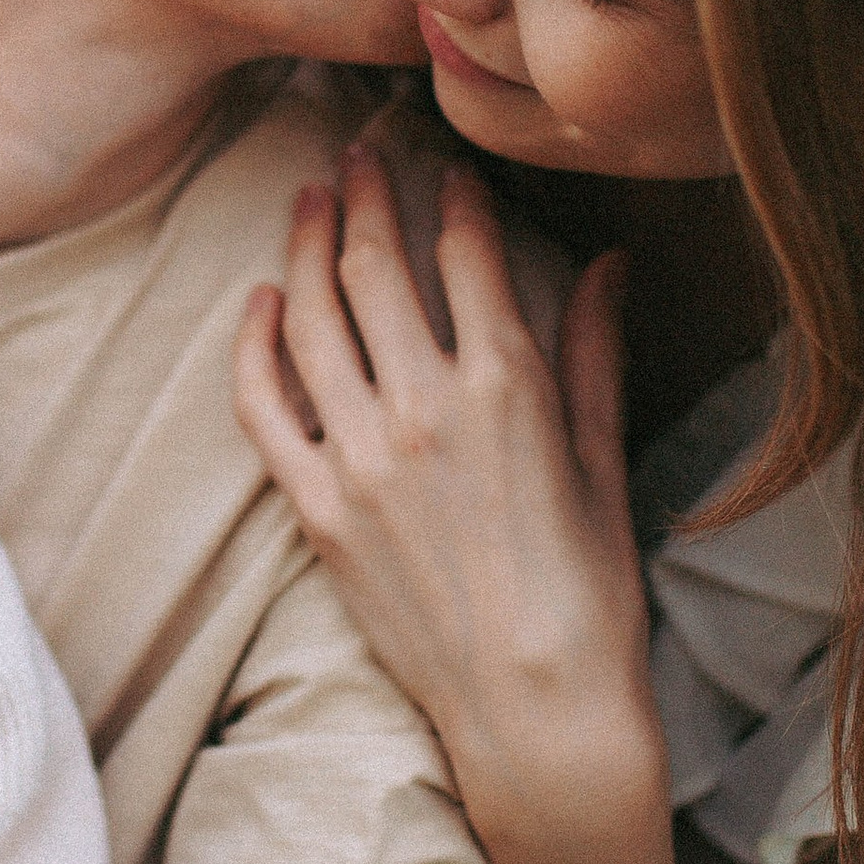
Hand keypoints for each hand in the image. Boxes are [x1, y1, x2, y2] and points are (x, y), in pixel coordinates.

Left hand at [234, 147, 689, 863]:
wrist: (535, 716)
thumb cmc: (589, 596)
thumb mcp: (604, 462)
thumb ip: (592, 353)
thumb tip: (606, 264)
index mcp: (509, 385)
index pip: (467, 252)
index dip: (450, 193)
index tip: (440, 160)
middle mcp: (427, 406)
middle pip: (377, 265)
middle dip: (366, 193)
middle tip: (354, 148)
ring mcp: (362, 456)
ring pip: (315, 317)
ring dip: (307, 246)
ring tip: (308, 199)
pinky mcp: (318, 510)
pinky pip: (266, 406)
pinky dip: (256, 344)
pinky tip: (260, 303)